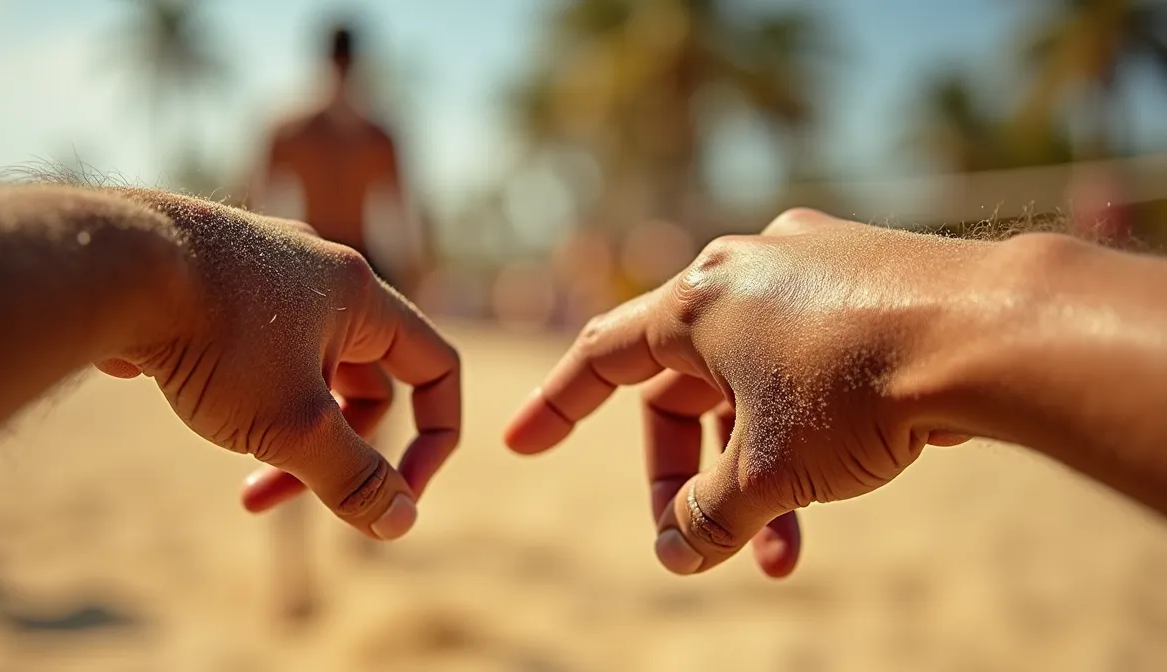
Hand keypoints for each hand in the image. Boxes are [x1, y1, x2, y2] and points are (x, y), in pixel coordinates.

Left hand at [98, 192, 459, 539]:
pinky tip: (192, 405)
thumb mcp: (294, 427)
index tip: (398, 491)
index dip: (435, 437)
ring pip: (306, 368)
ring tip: (236, 463)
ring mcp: (265, 268)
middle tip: (273, 496)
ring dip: (285, 429)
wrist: (109, 266)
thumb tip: (400, 523)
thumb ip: (353, 478)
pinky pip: (255, 348)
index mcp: (361, 296)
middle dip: (333, 451)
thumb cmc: (212, 339)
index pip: (438, 367)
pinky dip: (243, 394)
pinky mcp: (214, 278)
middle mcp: (320, 271)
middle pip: (365, 379)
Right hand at [506, 209, 976, 575]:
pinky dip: (801, 424)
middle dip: (690, 478)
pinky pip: (805, 360)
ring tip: (787, 550)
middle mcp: (741, 271)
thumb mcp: (767, 471)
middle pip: (684, 389)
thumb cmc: (858, 390)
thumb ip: (708, 519)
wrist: (990, 330)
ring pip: (751, 383)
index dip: (555, 408)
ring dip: (755, 468)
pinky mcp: (865, 275)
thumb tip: (676, 557)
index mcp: (694, 303)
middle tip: (706, 545)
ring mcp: (807, 265)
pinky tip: (842, 471)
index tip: (521, 446)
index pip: (601, 358)